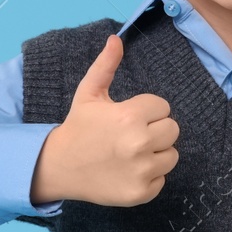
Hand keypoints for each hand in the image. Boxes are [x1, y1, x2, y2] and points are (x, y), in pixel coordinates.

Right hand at [30, 34, 179, 205]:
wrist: (59, 166)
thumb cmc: (79, 127)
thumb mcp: (89, 93)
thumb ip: (106, 65)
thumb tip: (116, 39)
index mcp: (129, 116)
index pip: (163, 107)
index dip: (147, 111)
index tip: (127, 117)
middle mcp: (138, 143)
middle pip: (173, 130)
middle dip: (155, 129)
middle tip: (131, 134)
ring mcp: (141, 170)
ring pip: (172, 155)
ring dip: (156, 153)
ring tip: (131, 152)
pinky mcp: (141, 193)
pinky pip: (162, 179)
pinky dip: (149, 176)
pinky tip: (128, 171)